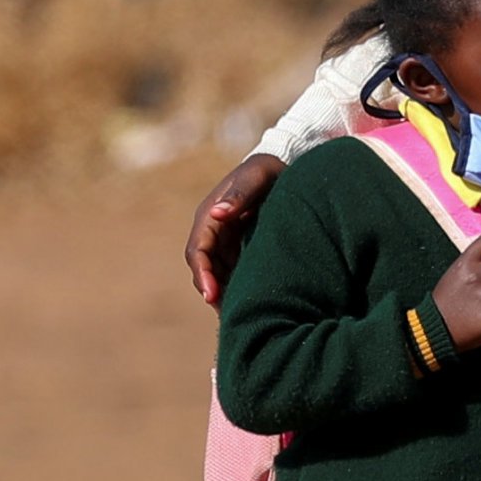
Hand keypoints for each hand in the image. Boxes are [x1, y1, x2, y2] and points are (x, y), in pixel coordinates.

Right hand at [184, 155, 284, 305]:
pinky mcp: (238, 244)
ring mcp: (224, 238)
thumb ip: (240, 195)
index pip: (197, 251)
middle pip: (204, 267)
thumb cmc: (267, 170)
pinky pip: (231, 270)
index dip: (203, 274)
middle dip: (212, 290)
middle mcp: (212, 229)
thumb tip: (218, 213)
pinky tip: (249, 302)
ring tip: (238, 317)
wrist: (283, 163)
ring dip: (223, 292)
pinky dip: (235, 285)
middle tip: (227, 316)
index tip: (211, 295)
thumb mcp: (256, 178)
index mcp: (210, 215)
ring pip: (217, 272)